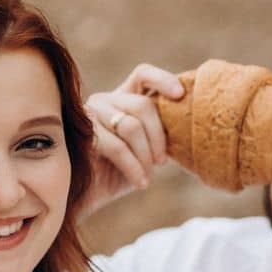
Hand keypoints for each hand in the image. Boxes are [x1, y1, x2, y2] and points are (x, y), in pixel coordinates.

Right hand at [81, 63, 183, 214]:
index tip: (180, 96)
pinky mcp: (83, 134)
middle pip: (142, 105)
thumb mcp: (146, 150)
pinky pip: (117, 147)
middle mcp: (105, 100)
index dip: (163, 79)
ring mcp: (90, 114)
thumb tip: (188, 124)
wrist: (89, 197)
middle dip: (158, 137)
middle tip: (161, 162)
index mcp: (122, 98)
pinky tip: (140, 183)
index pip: (143, 74)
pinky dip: (134, 167)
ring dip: (145, 156)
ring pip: (131, 126)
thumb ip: (160, 133)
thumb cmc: (119, 174)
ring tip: (147, 176)